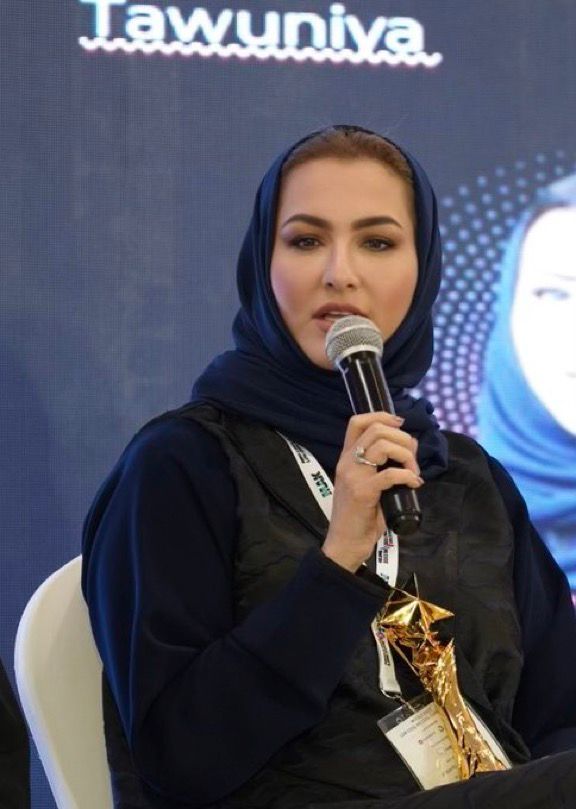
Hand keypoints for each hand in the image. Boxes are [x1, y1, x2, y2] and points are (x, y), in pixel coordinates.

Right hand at [321, 412, 422, 572]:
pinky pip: (391, 474)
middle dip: (403, 439)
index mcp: (346, 457)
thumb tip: (407, 455)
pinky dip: (408, 475)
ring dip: (407, 456)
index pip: (357, 421)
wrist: (344, 543)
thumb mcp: (365, 485)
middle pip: (377, 429)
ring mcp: (353, 476)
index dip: (381, 415)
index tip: (400, 424)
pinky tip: (414, 484)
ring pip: (383, 446)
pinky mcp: (363, 492)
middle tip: (412, 459)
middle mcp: (347, 462)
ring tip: (413, 472)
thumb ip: (379, 468)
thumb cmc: (359, 516)